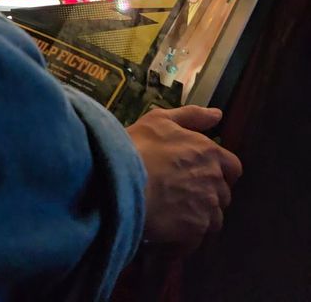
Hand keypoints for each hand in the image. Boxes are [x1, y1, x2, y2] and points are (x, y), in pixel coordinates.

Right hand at [127, 106, 241, 252]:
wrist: (121, 180)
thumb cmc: (139, 146)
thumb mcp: (160, 119)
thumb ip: (192, 116)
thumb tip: (217, 114)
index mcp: (209, 153)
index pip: (233, 167)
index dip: (220, 172)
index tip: (202, 174)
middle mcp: (214, 181)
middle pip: (223, 195)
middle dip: (207, 196)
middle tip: (181, 194)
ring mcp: (206, 208)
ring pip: (213, 220)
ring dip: (198, 219)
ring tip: (174, 217)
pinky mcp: (194, 231)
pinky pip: (195, 240)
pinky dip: (184, 241)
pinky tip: (166, 235)